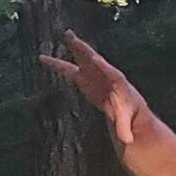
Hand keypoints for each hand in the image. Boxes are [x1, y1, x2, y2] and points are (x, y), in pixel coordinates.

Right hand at [38, 33, 151, 148]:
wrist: (126, 112)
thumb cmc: (129, 116)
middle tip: (72, 35)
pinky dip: (59, 66)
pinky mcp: (85, 81)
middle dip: (83, 48)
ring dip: (73, 48)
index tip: (94, 58)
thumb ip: (124, 129)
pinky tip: (47, 60)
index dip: (101, 66)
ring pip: (81, 60)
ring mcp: (93, 76)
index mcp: (116, 83)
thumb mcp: (126, 123)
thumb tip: (127, 141)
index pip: (109, 72)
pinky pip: (70, 71)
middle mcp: (104, 75)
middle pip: (93, 58)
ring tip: (64, 34)